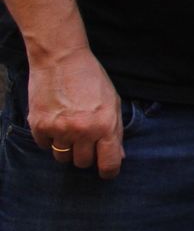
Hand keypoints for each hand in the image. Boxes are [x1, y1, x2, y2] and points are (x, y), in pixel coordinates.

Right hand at [27, 48, 123, 178]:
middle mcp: (82, 131)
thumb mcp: (112, 102)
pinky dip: (49, 138)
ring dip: (67, 148)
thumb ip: (115, 131)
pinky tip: (55, 120)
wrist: (61, 59)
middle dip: (86, 155)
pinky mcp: (39, 126)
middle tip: (85, 139)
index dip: (108, 171)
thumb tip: (118, 157)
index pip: (109, 163)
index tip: (106, 171)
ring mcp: (59, 129)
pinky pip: (45, 146)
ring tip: (69, 128)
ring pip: (62, 158)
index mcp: (105, 125)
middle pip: (82, 163)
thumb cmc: (92, 79)